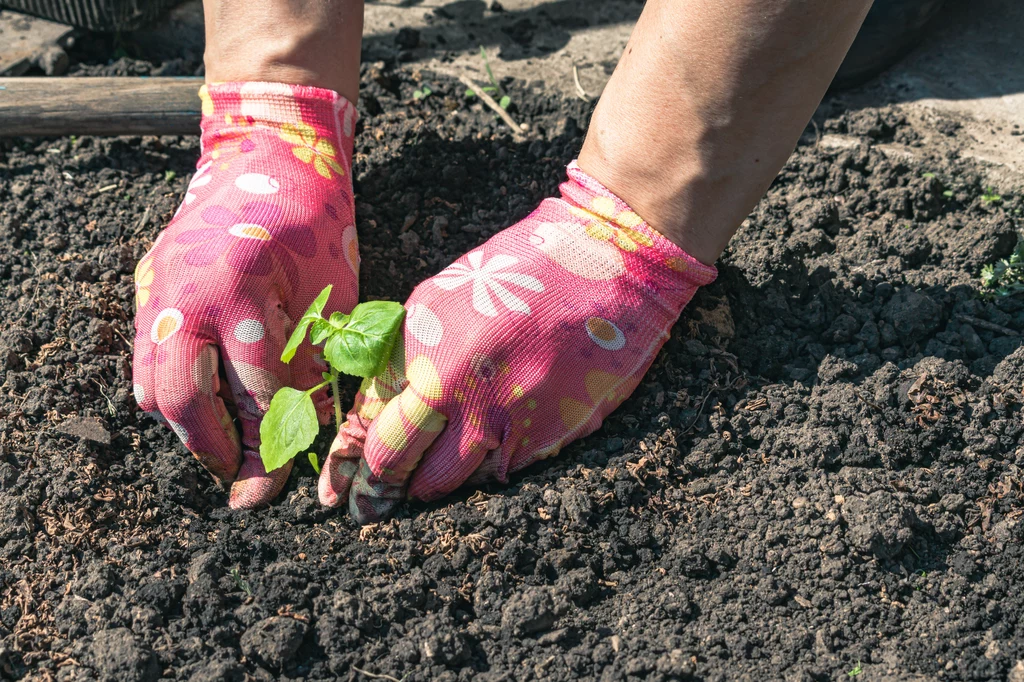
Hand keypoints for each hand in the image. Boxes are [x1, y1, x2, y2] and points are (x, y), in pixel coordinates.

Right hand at [133, 82, 358, 507]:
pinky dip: (172, 392)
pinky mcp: (146, 287)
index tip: (278, 483)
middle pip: (185, 400)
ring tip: (226, 447)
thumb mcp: (333, 293)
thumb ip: (316, 360)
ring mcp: (158, 289)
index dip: (273, 444)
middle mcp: (188, 293)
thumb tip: (307, 433)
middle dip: (216, 451)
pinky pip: (145, 359)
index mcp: (246, 290)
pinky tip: (207, 405)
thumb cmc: (314, 222)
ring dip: (188, 428)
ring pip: (152, 386)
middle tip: (243, 480)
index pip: (257, 392)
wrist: (267, 155)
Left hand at [319, 161, 714, 521]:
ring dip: (434, 486)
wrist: (611, 259)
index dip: (348, 465)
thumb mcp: (448, 297)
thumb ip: (410, 355)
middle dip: (379, 493)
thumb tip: (377, 413)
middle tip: (371, 508)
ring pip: (447, 482)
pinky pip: (501, 475)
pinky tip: (493, 451)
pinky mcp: (548, 433)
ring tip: (429, 484)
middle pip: (397, 465)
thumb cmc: (525, 270)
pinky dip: (489, 470)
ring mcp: (504, 414)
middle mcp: (455, 383)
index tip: (340, 493)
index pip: (369, 423)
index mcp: (423, 342)